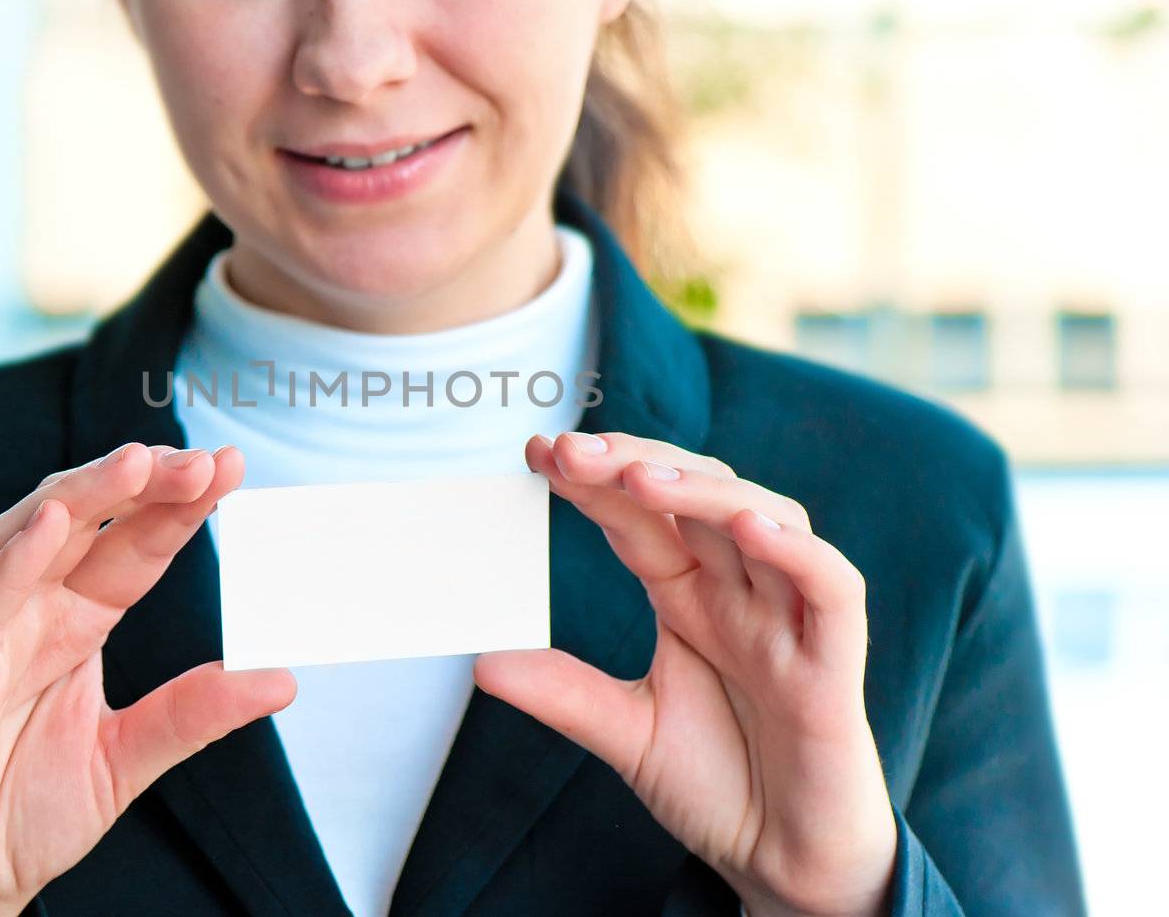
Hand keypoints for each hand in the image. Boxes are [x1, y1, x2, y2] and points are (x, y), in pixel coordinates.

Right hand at [0, 443, 293, 916]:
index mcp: (73, 624)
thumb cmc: (18, 818)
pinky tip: (53, 523)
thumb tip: (284, 679)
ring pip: (26, 539)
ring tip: (137, 463)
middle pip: (86, 524)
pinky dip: (13, 560)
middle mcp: (28, 614)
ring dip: (81, 495)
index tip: (231, 469)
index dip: (178, 506)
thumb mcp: (128, 759)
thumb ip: (195, 712)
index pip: (133, 546)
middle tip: (204, 461)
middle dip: (143, 484)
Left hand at [474, 432, 896, 916]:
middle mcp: (740, 593)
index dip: (594, 480)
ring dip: (704, 490)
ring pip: (765, 519)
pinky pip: (830, 588)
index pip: (641, 516)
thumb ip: (564, 693)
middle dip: (635, 463)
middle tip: (570, 451)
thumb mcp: (625, 732)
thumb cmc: (721, 785)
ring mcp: (788, 621)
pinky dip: (795, 551)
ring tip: (638, 475)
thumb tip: (481, 662)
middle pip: (697, 497)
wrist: (784, 864)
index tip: (537, 453)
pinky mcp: (833, 665)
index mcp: (690, 597)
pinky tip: (745, 527)